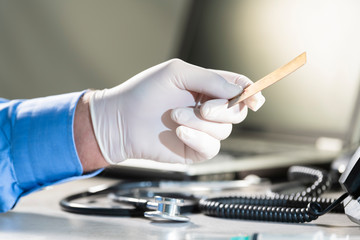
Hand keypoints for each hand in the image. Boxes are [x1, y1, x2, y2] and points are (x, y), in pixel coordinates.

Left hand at [89, 59, 264, 163]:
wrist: (121, 120)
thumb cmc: (145, 92)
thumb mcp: (178, 72)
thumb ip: (211, 79)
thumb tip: (238, 91)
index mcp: (207, 88)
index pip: (238, 89)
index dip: (251, 93)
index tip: (256, 98)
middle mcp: (207, 109)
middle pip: (238, 112)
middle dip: (223, 110)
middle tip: (202, 107)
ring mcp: (202, 130)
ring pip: (224, 131)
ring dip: (200, 123)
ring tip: (175, 116)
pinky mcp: (194, 149)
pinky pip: (211, 148)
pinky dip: (197, 139)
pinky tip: (179, 132)